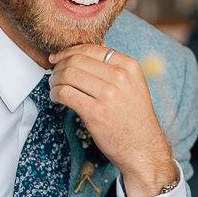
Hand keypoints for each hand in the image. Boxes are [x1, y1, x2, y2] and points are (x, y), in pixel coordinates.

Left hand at [48, 44, 175, 196]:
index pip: (91, 48)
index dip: (69, 51)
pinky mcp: (96, 112)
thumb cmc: (134, 117)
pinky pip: (65, 94)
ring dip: (55, 80)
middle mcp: (120, 77)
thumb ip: (114, 67)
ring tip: (55, 87)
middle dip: (59, 66)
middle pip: (76, 60)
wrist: (143, 148)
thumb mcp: (133, 84)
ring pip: (68, 75)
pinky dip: (55, 94)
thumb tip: (90, 49)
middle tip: (54, 74)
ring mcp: (108, 94)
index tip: (59, 58)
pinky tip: (57, 99)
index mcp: (129, 66)